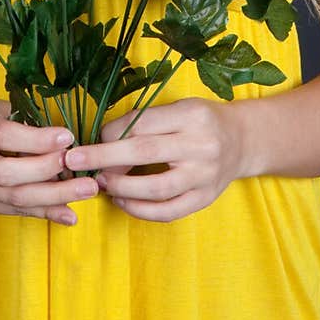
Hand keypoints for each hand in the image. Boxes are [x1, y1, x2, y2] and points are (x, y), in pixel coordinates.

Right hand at [0, 100, 98, 225]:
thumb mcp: (3, 108)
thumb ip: (28, 122)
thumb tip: (67, 140)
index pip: (3, 135)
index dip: (36, 139)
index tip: (67, 137)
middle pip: (5, 173)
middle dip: (47, 172)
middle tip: (83, 170)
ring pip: (12, 197)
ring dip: (53, 197)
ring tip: (86, 192)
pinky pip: (12, 211)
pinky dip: (43, 212)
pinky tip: (68, 213)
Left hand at [63, 97, 245, 221]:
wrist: (244, 140)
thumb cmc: (202, 121)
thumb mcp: (179, 108)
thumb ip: (146, 121)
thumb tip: (102, 140)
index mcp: (191, 115)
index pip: (142, 124)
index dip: (110, 134)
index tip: (88, 139)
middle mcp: (201, 145)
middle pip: (144, 153)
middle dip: (104, 158)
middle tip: (75, 161)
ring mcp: (205, 175)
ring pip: (156, 188)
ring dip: (121, 187)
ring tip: (101, 183)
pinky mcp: (205, 199)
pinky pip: (168, 211)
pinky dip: (140, 210)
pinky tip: (122, 202)